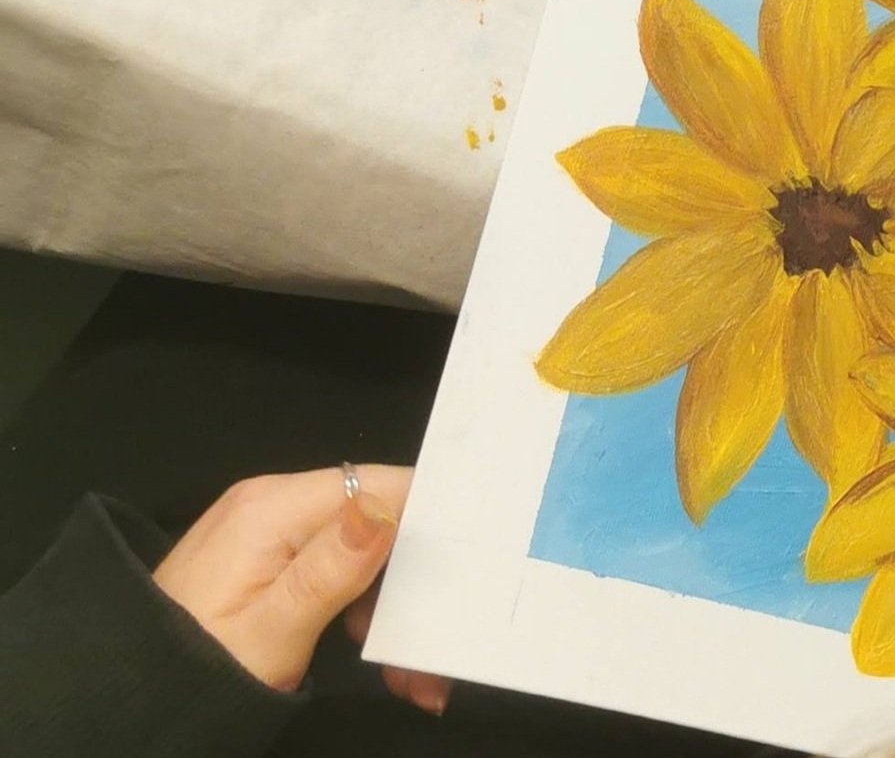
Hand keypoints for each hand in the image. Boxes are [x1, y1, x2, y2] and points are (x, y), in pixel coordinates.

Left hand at [152, 466, 449, 712]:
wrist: (130, 702)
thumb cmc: (196, 670)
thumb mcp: (271, 631)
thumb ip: (330, 567)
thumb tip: (385, 506)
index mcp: (275, 508)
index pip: (381, 484)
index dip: (432, 519)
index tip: (472, 568)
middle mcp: (274, 503)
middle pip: (375, 521)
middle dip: (414, 582)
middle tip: (435, 657)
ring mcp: (269, 529)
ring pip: (361, 548)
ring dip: (393, 604)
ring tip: (413, 676)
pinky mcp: (267, 555)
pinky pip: (334, 565)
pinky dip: (361, 606)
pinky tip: (375, 650)